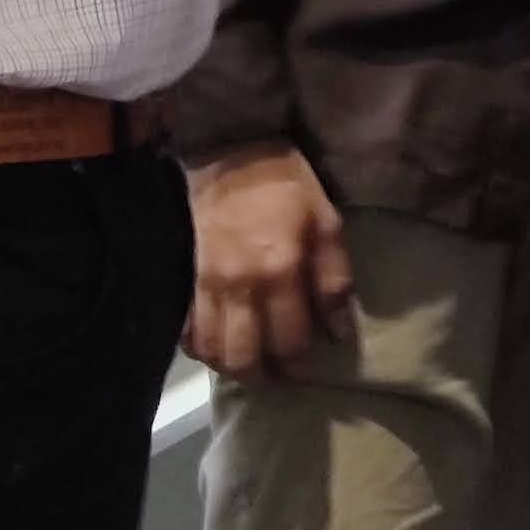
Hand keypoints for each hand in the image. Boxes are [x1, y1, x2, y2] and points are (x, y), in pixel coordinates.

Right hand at [183, 143, 355, 380]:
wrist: (233, 153)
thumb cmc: (289, 186)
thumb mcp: (327, 223)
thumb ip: (334, 279)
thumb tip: (338, 331)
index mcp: (282, 271)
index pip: (290, 340)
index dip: (299, 363)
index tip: (307, 369)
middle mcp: (243, 287)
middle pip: (245, 357)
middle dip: (262, 377)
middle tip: (276, 376)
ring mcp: (211, 285)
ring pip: (213, 351)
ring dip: (231, 368)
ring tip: (249, 366)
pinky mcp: (192, 280)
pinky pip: (191, 331)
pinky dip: (202, 349)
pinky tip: (219, 349)